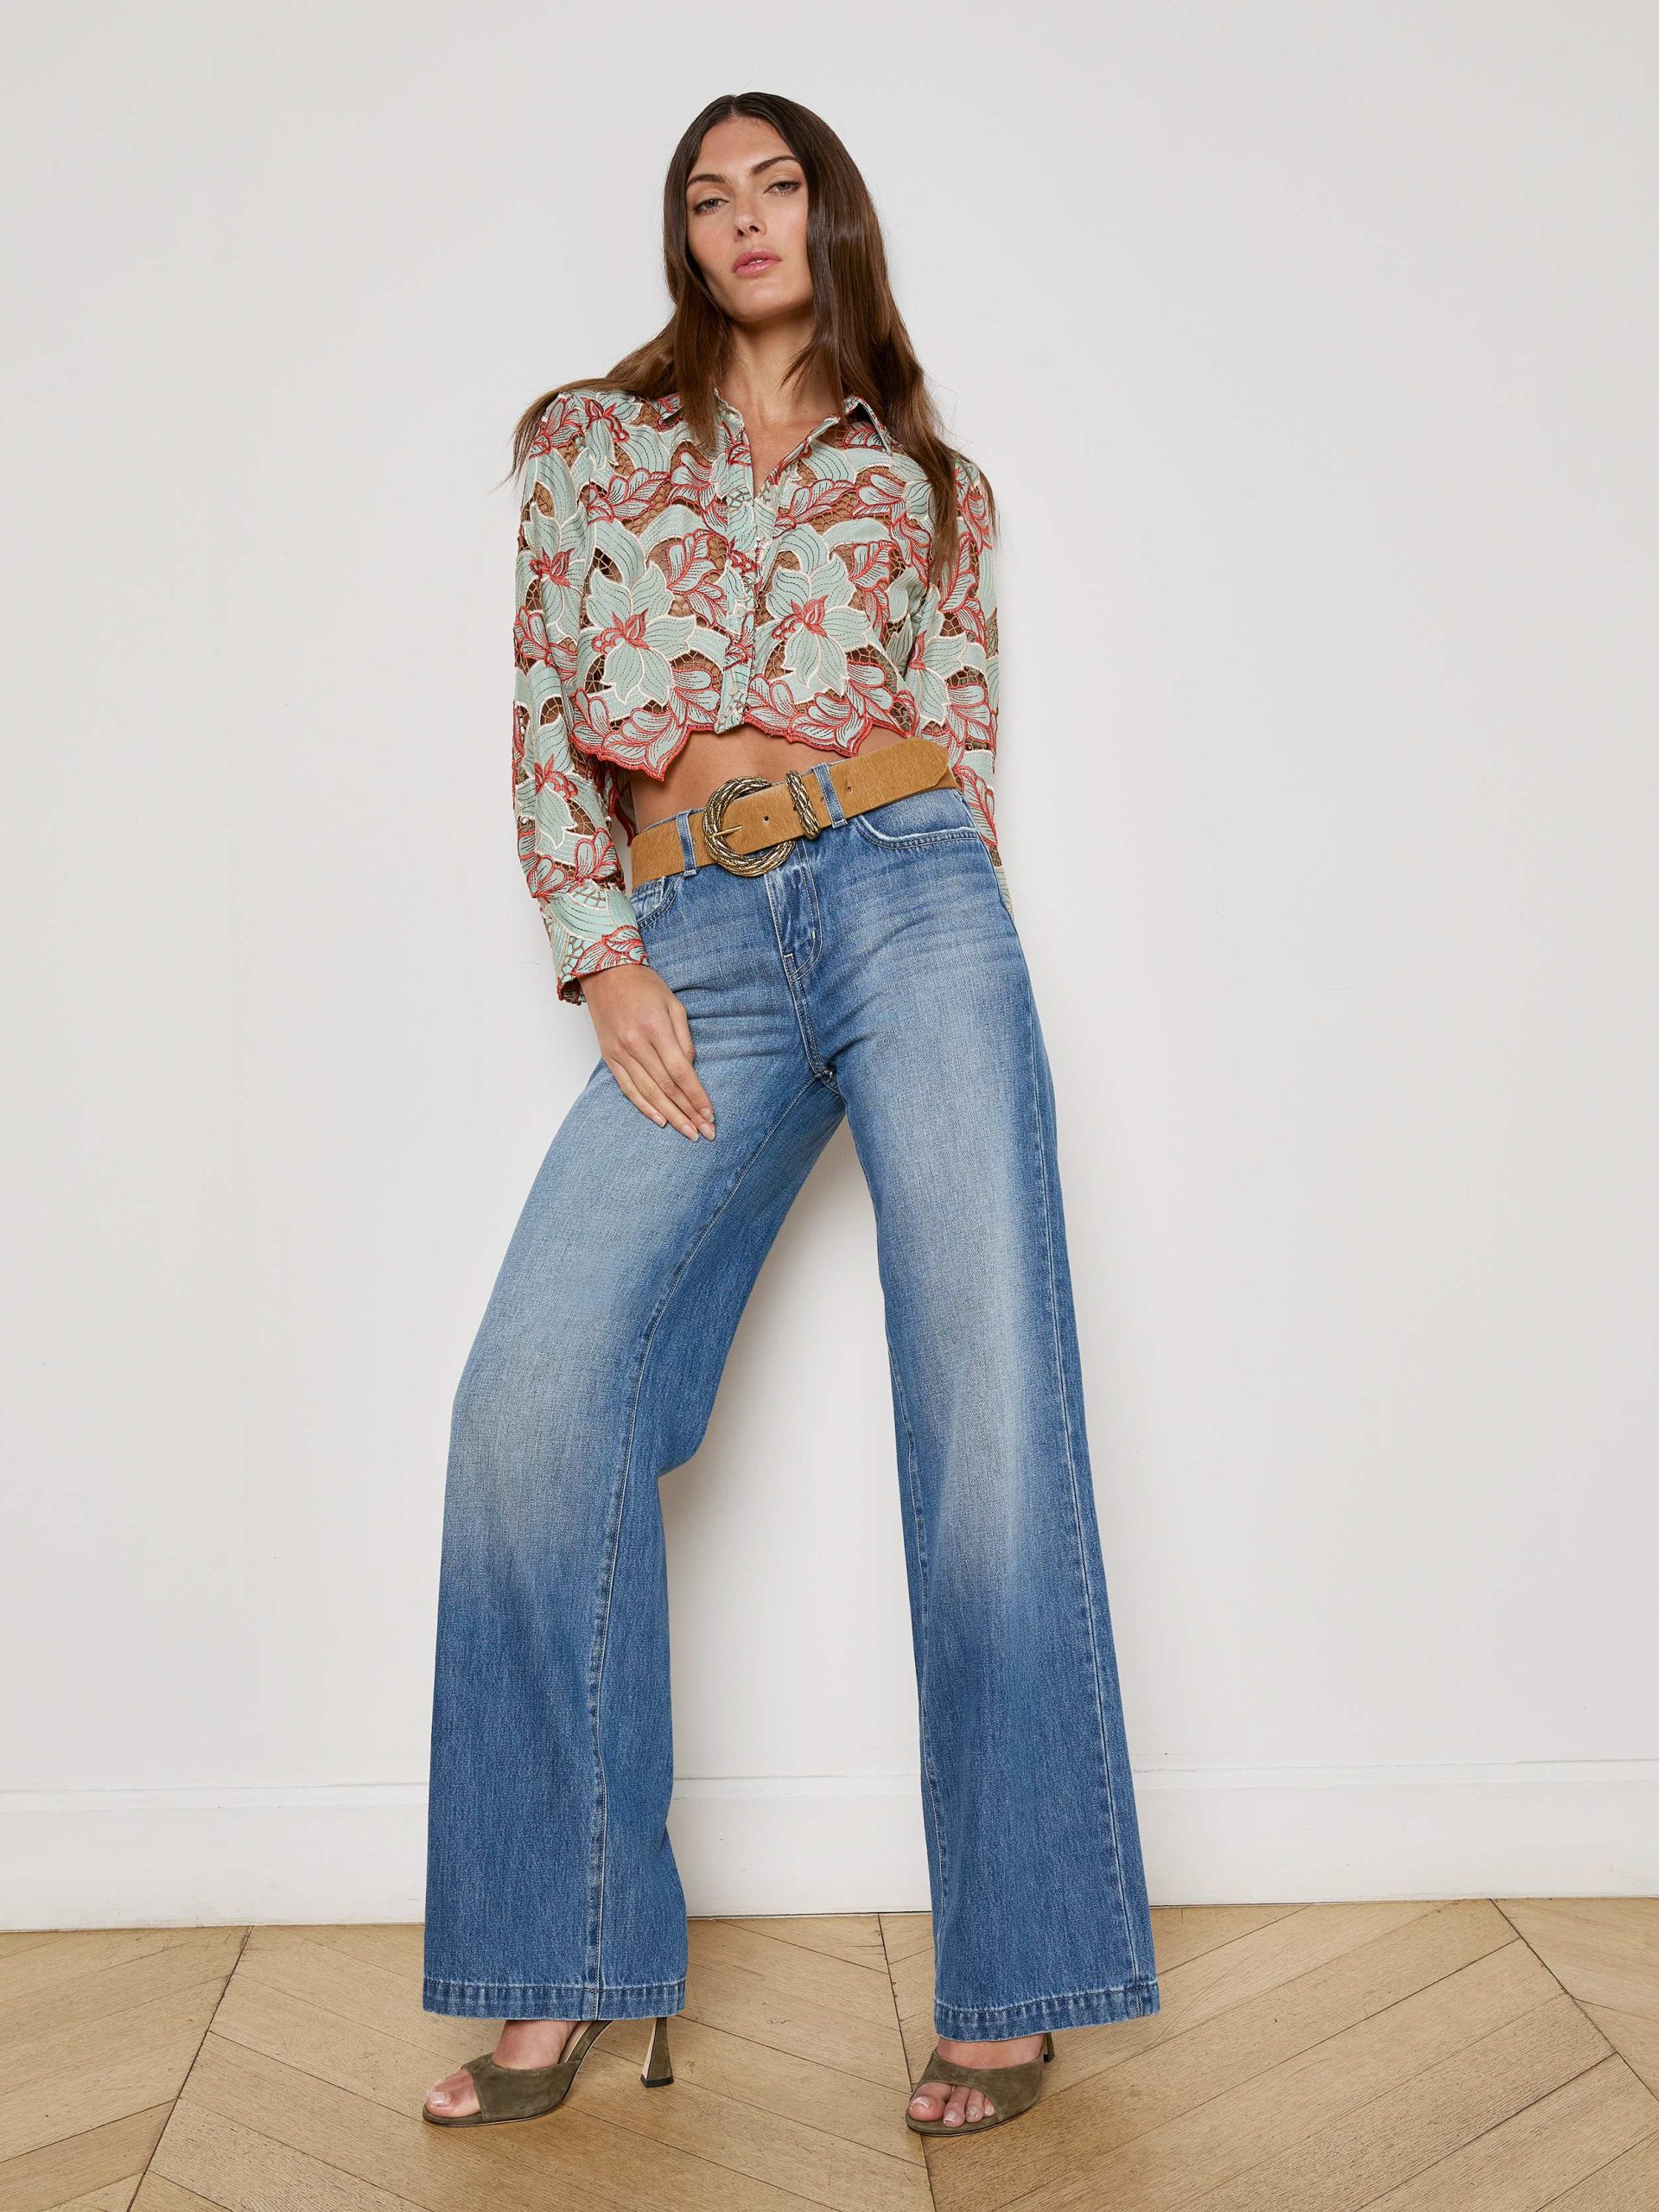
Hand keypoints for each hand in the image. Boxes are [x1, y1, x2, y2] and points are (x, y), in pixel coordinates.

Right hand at [580, 964, 715, 1139]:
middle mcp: (636, 1044)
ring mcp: (620, 1053)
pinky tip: (660, 1120)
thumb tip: (690, 1070)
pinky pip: (627, 1088)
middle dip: (688, 1113)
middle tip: (705, 1133)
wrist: (605, 974)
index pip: (681, 1072)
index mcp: (656, 1029)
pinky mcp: (609, 1058)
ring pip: (648, 1093)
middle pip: (666, 1088)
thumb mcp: (674, 1005)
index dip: (697, 1096)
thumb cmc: (645, 987)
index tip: (711, 1115)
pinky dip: (644, 1107)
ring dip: (670, 1116)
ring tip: (688, 1133)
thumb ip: (684, 1039)